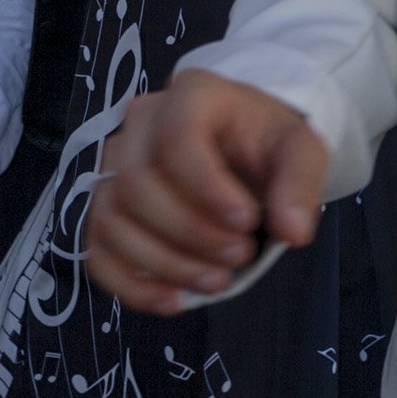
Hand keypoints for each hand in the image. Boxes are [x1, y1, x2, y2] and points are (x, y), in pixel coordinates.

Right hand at [86, 68, 328, 314]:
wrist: (243, 147)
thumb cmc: (266, 143)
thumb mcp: (300, 150)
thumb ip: (300, 184)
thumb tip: (293, 232)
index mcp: (191, 95)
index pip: (176, 136)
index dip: (205, 187)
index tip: (247, 221)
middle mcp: (139, 124)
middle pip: (136, 182)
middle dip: (190, 233)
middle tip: (240, 255)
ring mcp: (112, 166)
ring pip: (111, 219)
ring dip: (165, 263)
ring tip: (218, 281)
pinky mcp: (103, 209)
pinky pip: (96, 251)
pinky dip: (130, 285)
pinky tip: (174, 301)